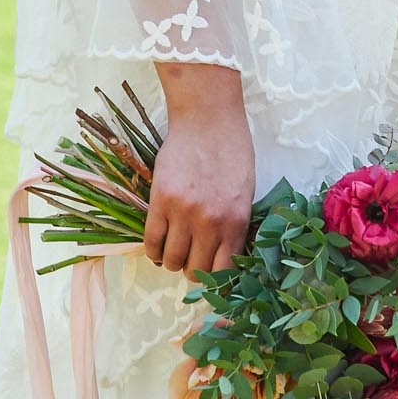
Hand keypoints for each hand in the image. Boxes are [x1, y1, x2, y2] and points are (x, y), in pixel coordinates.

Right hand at [145, 63, 254, 276]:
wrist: (208, 119)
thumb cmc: (232, 151)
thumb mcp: (245, 191)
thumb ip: (235, 225)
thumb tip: (224, 256)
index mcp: (236, 222)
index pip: (223, 271)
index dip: (215, 278)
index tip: (210, 274)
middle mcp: (210, 223)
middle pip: (196, 270)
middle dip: (193, 270)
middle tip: (191, 259)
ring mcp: (183, 213)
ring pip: (171, 260)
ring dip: (172, 261)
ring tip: (174, 250)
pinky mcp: (160, 201)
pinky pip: (151, 242)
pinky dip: (153, 251)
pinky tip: (158, 246)